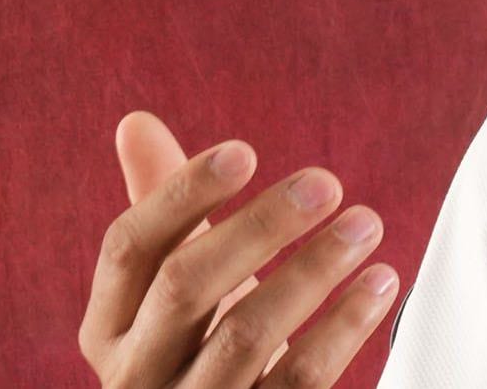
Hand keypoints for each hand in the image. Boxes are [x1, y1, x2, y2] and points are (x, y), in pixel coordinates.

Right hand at [80, 111, 399, 386]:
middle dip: (258, 227)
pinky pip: (299, 379)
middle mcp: (136, 372)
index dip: (183, 193)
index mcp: (108, 326)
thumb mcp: (173, 284)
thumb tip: (136, 123)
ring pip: (247, 335)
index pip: (129, 247)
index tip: (243, 152)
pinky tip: (379, 281)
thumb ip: (164, 209)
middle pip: (185, 286)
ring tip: (364, 223)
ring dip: (313, 270)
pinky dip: (344, 327)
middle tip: (324, 183)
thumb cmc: (199, 345)